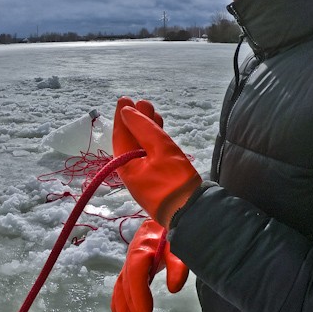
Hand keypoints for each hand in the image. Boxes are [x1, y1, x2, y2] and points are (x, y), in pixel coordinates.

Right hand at [111, 219, 188, 311]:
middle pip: (127, 278)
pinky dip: (120, 294)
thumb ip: (178, 263)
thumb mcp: (182, 242)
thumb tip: (173, 288)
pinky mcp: (137, 259)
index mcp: (146, 244)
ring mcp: (134, 253)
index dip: (137, 295)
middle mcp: (136, 249)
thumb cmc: (180, 227)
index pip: (136, 271)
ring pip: (123, 279)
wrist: (177, 209)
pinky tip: (116, 309)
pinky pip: (125, 278)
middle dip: (130, 302)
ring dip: (122, 301)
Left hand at [113, 97, 201, 226]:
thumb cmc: (175, 181)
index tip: (124, 99)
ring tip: (152, 111)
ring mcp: (143, 177)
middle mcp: (131, 171)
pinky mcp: (156, 180)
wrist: (192, 212)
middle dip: (136, 120)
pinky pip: (150, 155)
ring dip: (146, 129)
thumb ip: (143, 128)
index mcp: (126, 166)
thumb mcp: (160, 149)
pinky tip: (159, 130)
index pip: (121, 135)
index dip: (122, 116)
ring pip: (141, 147)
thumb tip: (126, 111)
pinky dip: (153, 141)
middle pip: (130, 140)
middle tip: (142, 102)